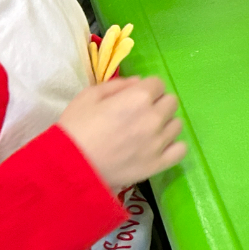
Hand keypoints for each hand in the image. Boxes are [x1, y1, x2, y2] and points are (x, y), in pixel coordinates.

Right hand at [58, 76, 185, 192]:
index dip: (146, 89)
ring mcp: (159, 142)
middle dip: (157, 104)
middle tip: (139, 115)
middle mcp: (154, 117)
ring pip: (176, 125)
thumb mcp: (89, 95)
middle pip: (170, 102)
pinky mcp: (158, 164)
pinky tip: (158, 147)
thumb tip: (139, 82)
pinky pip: (181, 150)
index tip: (134, 98)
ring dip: (164, 124)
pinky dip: (172, 147)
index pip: (158, 83)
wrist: (68, 167)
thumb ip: (118, 84)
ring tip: (146, 133)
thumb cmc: (75, 127)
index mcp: (139, 97)